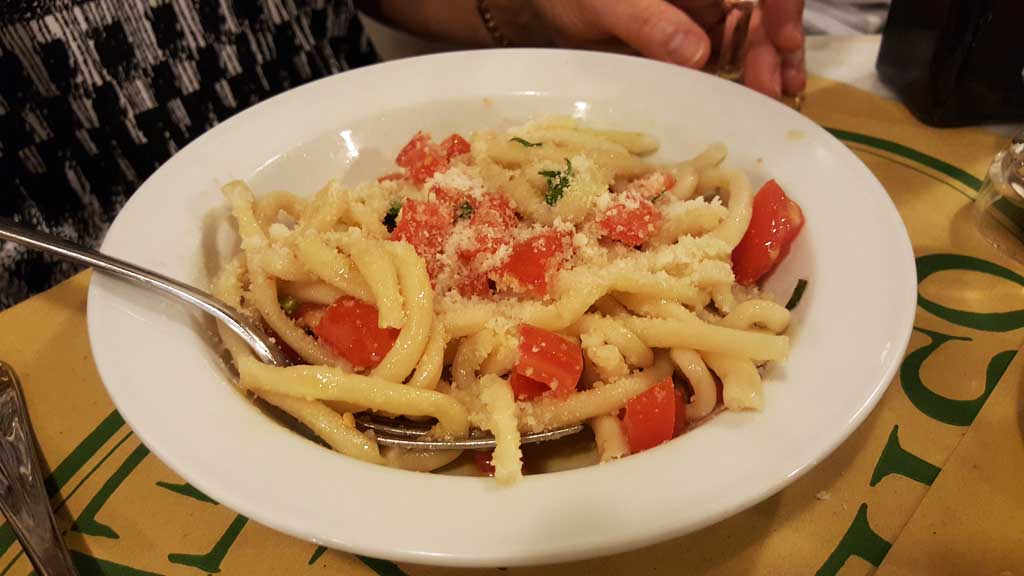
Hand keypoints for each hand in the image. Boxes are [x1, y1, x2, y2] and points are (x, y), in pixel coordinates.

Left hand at [500, 0, 805, 97]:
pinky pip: (724, 57)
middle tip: (773, 87)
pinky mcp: (689, 42)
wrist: (544, 5)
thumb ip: (648, 21)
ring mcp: (701, 15)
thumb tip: (698, 54)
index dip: (782, 6)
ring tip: (777, 94)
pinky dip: (741, 75)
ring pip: (750, 34)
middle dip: (774, 44)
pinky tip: (753, 95)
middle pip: (759, 11)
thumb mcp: (605, 3)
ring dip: (767, 63)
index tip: (786, 38)